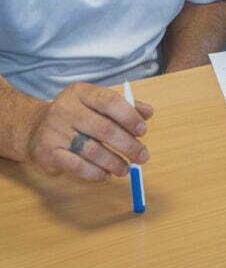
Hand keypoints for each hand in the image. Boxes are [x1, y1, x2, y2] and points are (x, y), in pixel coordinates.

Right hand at [23, 82, 152, 182]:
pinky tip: (106, 175)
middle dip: (128, 145)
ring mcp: (55, 132)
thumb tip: (148, 113)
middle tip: (142, 156)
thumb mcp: (97, 103)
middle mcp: (66, 109)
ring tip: (126, 169)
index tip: (143, 131)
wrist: (35, 128)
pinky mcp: (48, 153)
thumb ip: (124, 106)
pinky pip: (76, 166)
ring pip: (92, 150)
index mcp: (81, 93)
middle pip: (104, 129)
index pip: (109, 101)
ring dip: (114, 162)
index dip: (129, 117)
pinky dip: (95, 173)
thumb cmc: (77, 115)